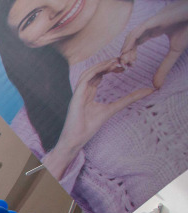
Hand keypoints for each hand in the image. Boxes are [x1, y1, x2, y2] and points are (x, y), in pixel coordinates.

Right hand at [45, 58, 153, 177]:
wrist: (76, 139)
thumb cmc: (90, 127)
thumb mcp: (114, 109)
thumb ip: (129, 99)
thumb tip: (150, 91)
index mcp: (89, 93)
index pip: (99, 75)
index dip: (110, 68)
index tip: (123, 66)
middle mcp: (83, 90)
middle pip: (94, 71)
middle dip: (108, 64)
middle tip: (122, 59)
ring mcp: (78, 92)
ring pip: (89, 72)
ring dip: (102, 64)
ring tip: (116, 61)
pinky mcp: (76, 95)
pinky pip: (85, 78)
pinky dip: (96, 71)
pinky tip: (107, 67)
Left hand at [120, 2, 187, 86]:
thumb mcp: (175, 52)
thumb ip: (165, 67)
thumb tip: (157, 86)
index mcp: (155, 30)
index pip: (137, 41)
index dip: (131, 52)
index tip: (130, 65)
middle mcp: (150, 25)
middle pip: (132, 39)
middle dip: (126, 52)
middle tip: (124, 65)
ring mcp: (151, 22)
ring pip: (132, 35)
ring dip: (126, 48)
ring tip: (124, 61)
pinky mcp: (154, 20)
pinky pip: (138, 31)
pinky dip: (130, 41)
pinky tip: (126, 51)